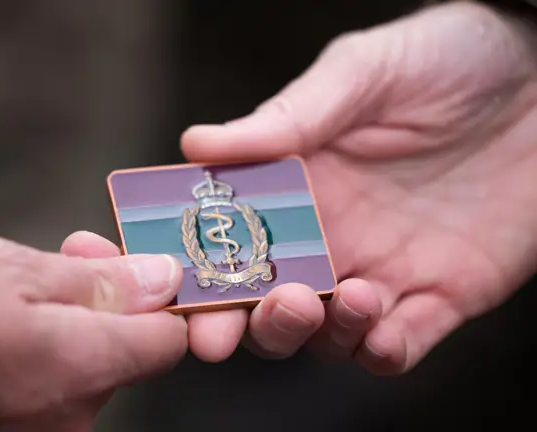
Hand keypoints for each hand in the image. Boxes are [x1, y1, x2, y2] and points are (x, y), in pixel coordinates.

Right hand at [0, 232, 185, 430]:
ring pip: (79, 370)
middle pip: (119, 353)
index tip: (133, 270)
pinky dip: (36, 358)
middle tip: (64, 259)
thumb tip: (161, 279)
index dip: (157, 299)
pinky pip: (46, 389)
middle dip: (99, 304)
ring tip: (15, 293)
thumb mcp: (19, 271)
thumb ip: (100, 282)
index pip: (167, 340)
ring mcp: (44, 431)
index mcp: (86, 366)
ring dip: (64, 328)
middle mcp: (74, 413)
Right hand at [180, 1, 536, 373]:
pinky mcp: (441, 294)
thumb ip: (286, 117)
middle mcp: (328, 238)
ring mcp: (382, 269)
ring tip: (350, 296)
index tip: (178, 290)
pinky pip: (400, 345)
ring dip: (322, 334)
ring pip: (328, 336)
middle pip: (268, 305)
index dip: (198, 274)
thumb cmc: (443, 59)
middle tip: (259, 314)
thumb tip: (195, 143)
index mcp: (294, 188)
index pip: (229, 243)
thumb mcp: (359, 75)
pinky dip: (382, 352)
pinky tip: (383, 333)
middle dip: (253, 324)